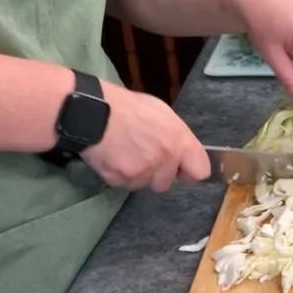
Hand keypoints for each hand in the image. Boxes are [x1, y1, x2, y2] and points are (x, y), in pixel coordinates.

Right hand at [82, 83, 209, 191]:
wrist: (92, 111)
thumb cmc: (127, 107)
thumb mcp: (160, 113)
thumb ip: (175, 136)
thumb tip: (181, 153)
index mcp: (178, 139)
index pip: (200, 171)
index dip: (189, 173)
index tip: (181, 171)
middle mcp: (166, 157)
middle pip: (166, 183)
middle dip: (155, 175)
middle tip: (141, 156)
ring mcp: (144, 170)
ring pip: (144, 184)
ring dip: (136, 175)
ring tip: (124, 153)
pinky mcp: (122, 178)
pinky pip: (123, 184)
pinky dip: (118, 174)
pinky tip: (112, 157)